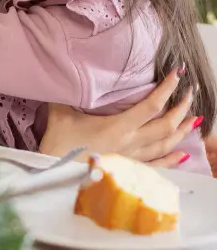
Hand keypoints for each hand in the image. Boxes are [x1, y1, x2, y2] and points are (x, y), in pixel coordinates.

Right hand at [40, 71, 195, 167]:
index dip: (167, 89)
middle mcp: (130, 143)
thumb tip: (69, 73)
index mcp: (118, 127)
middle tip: (191, 92)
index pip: (152, 105)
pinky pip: (156, 166)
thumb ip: (68, 92)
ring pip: (165, 145)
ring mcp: (131, 159)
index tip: (178, 74)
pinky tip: (182, 155)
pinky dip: (171, 160)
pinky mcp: (127, 171)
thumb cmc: (58, 145)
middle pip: (166, 125)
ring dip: (182, 131)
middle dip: (182, 107)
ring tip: (194, 118)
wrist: (54, 176)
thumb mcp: (61, 112)